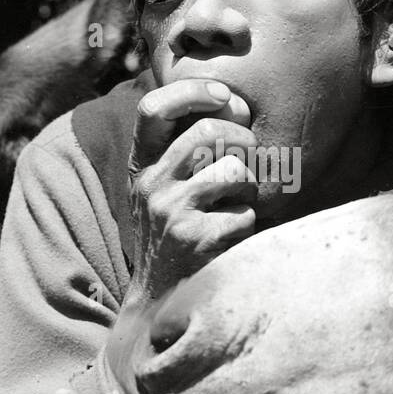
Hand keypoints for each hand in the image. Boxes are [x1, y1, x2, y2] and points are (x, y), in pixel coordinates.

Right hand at [126, 78, 256, 304]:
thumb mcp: (162, 189)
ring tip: (237, 203)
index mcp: (142, 166)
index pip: (153, 107)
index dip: (192, 91)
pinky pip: (245, 212)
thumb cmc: (173, 236)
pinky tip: (232, 238)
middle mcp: (151, 185)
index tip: (224, 95)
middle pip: (208, 132)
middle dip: (243, 139)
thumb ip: (186, 148)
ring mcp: (171, 212)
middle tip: (250, 157)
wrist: (159, 302)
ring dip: (248, 185)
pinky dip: (248, 224)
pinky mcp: (196, 239)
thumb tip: (236, 104)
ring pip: (233, 170)